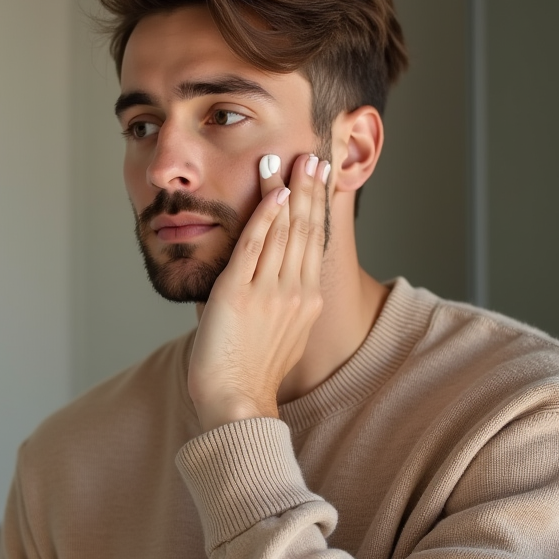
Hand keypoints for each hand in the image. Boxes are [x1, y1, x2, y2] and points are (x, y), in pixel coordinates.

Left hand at [188, 152, 329, 431]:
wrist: (237, 402)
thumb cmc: (251, 373)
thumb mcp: (284, 335)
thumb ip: (286, 306)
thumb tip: (282, 286)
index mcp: (307, 300)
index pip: (315, 242)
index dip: (318, 206)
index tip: (321, 179)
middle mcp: (295, 291)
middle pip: (305, 228)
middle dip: (308, 189)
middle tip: (313, 156)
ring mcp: (269, 291)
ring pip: (282, 229)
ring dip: (283, 190)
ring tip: (286, 160)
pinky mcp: (239, 292)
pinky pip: (254, 245)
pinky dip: (264, 215)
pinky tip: (271, 192)